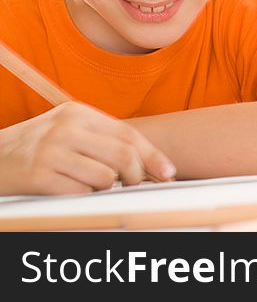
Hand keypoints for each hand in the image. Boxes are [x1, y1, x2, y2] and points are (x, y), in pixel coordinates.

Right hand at [0, 102, 175, 194]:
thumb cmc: (35, 148)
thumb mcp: (68, 131)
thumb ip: (104, 140)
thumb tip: (150, 163)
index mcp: (78, 113)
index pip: (128, 134)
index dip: (153, 156)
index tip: (168, 173)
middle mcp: (66, 128)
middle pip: (124, 156)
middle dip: (138, 176)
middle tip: (134, 185)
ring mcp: (51, 151)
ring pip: (106, 178)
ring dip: (106, 189)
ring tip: (89, 184)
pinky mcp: (39, 176)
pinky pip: (80, 193)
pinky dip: (83, 197)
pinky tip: (69, 189)